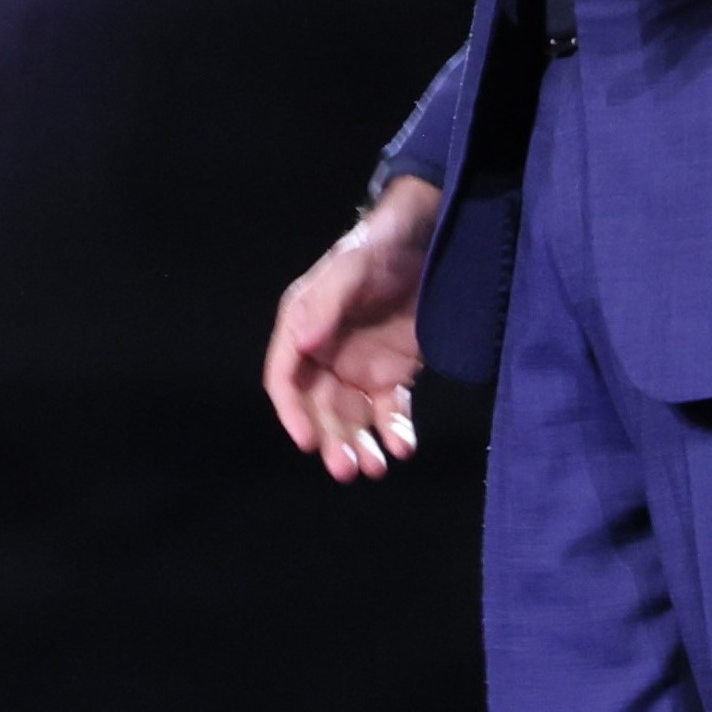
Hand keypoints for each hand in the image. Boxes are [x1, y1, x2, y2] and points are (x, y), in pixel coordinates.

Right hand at [264, 178, 435, 480]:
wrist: (426, 242)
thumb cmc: (377, 250)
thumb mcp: (350, 272)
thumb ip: (325, 307)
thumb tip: (302, 347)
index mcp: (300, 330)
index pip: (285, 380)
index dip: (292, 414)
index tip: (308, 442)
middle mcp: (322, 356)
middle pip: (318, 410)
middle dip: (331, 442)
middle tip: (347, 469)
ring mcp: (357, 369)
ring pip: (351, 419)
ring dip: (360, 446)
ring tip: (375, 468)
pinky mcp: (391, 375)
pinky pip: (388, 413)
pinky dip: (394, 433)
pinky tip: (403, 447)